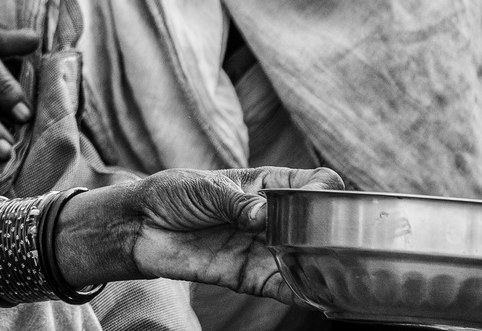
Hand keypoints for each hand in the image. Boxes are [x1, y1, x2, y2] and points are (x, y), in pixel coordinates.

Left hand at [58, 167, 345, 302]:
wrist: (139, 227)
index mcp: (266, 186)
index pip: (311, 184)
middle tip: (341, 243)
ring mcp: (264, 249)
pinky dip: (302, 293)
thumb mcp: (203, 189)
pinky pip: (283, 287)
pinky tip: (321, 297)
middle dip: (332, 234)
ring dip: (323, 266)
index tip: (325, 199)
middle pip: (315, 226)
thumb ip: (236, 203)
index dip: (324, 190)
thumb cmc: (172, 195)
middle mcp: (273, 219)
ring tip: (341, 273)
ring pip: (306, 259)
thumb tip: (264, 216)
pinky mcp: (250, 276)